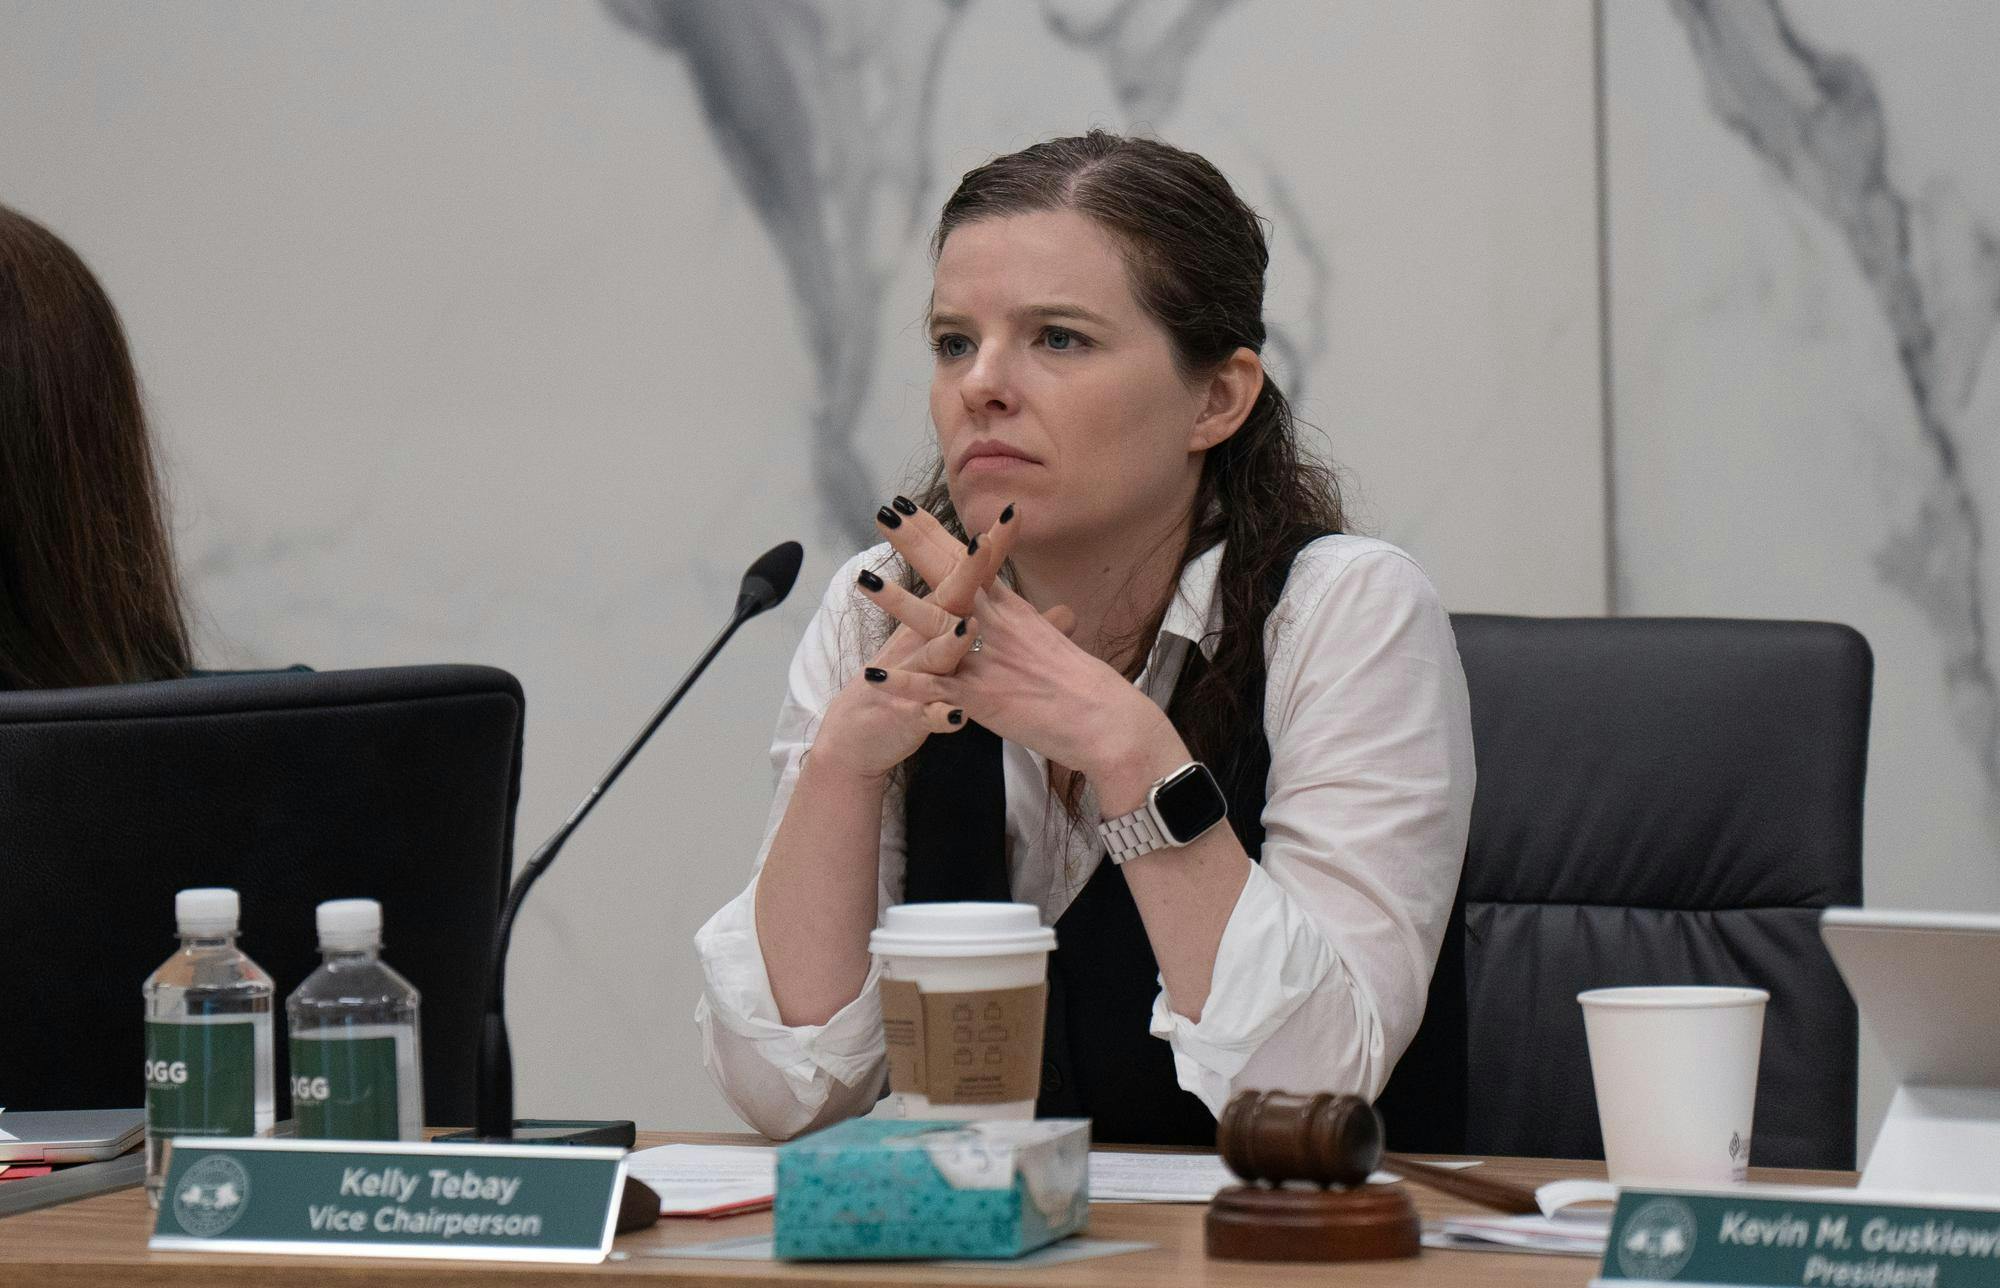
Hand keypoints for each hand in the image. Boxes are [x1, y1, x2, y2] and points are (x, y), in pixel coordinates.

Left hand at [857, 504, 1170, 785]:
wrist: (1109, 721)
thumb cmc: (1087, 689)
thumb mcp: (1056, 645)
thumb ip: (1039, 626)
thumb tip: (1041, 613)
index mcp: (1014, 612)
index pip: (971, 560)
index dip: (939, 534)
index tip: (911, 507)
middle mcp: (999, 627)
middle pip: (952, 575)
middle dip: (916, 543)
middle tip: (885, 511)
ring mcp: (990, 661)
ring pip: (937, 624)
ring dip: (898, 602)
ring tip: (863, 580)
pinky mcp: (984, 699)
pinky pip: (937, 689)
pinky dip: (905, 683)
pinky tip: (873, 676)